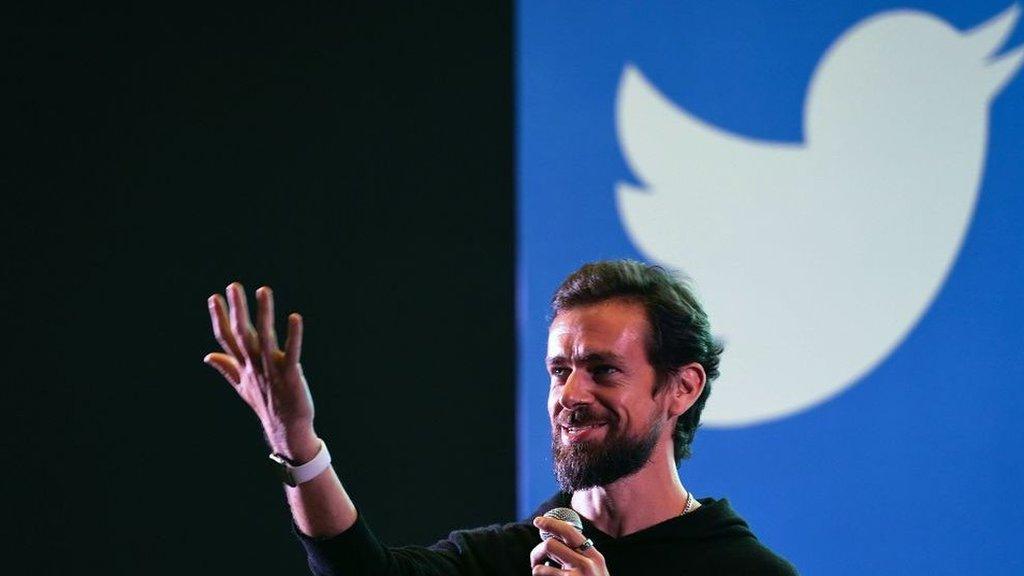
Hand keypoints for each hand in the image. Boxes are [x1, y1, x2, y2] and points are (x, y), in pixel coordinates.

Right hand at [205, 283, 318, 461]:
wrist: (286, 430)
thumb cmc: (266, 405)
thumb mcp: (242, 386)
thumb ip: (227, 367)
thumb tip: (207, 355)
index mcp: (243, 366)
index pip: (227, 339)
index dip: (220, 318)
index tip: (214, 297)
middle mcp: (254, 366)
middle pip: (242, 335)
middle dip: (237, 310)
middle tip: (233, 285)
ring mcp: (272, 371)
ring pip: (265, 338)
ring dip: (263, 314)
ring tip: (263, 290)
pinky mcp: (291, 376)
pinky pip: (292, 353)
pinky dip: (293, 336)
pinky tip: (295, 317)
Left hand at [530, 516, 608, 575]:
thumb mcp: (596, 572)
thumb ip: (582, 557)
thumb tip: (555, 540)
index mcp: (595, 557)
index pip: (570, 532)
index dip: (551, 523)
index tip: (538, 521)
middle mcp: (587, 564)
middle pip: (551, 544)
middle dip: (537, 552)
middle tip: (535, 561)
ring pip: (541, 564)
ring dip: (535, 569)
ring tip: (540, 575)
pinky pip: (541, 574)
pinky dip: (538, 575)